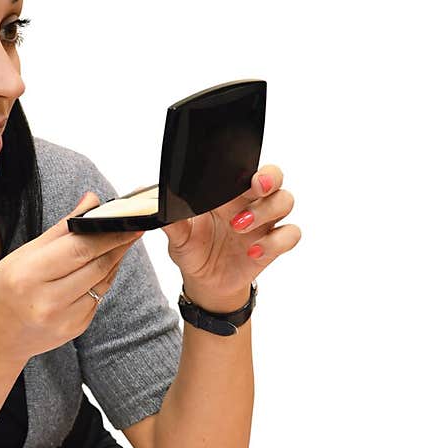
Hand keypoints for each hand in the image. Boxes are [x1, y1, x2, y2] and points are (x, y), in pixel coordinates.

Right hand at [0, 192, 142, 361]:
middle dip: (118, 244)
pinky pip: (97, 298)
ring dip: (113, 261)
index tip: (128, 220)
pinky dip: (101, 281)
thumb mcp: (22, 255)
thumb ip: (61, 229)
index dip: (108, 233)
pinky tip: (97, 270)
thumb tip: (91, 201)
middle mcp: (47, 301)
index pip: (80, 249)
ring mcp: (63, 319)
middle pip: (96, 265)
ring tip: (118, 244)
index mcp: (28, 276)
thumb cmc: (3, 289)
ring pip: (102, 282)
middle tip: (132, 227)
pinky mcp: (74, 329)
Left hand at [162, 165, 300, 311]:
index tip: (242, 175)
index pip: (247, 168)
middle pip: (274, 177)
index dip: (250, 166)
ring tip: (238, 227)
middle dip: (269, 178)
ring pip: (285, 201)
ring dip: (266, 211)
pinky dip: (276, 241)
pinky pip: (290, 234)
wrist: (204, 281)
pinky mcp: (273, 245)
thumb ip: (172, 220)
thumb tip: (158, 207)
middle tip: (254, 188)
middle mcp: (251, 202)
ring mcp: (265, 223)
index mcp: (229, 193)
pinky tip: (253, 251)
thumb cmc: (193, 249)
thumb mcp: (178, 236)